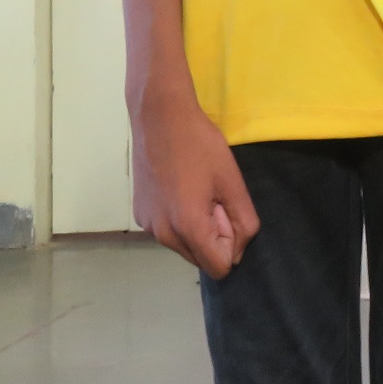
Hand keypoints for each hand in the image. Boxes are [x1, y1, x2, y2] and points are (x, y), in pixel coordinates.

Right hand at [131, 94, 259, 278]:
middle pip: (200, 257)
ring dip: (195, 227)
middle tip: (211, 195)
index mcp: (188, 228)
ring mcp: (147, 225)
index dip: (230, 243)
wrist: (159, 116)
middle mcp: (163, 235)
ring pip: (184, 245)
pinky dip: (177, 218)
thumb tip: (238, 250)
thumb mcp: (232, 180)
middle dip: (212, 236)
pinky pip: (168, 230)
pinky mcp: (139, 214)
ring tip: (194, 188)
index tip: (224, 210)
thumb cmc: (200, 144)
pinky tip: (177, 185)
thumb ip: (243, 221)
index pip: (219, 267)